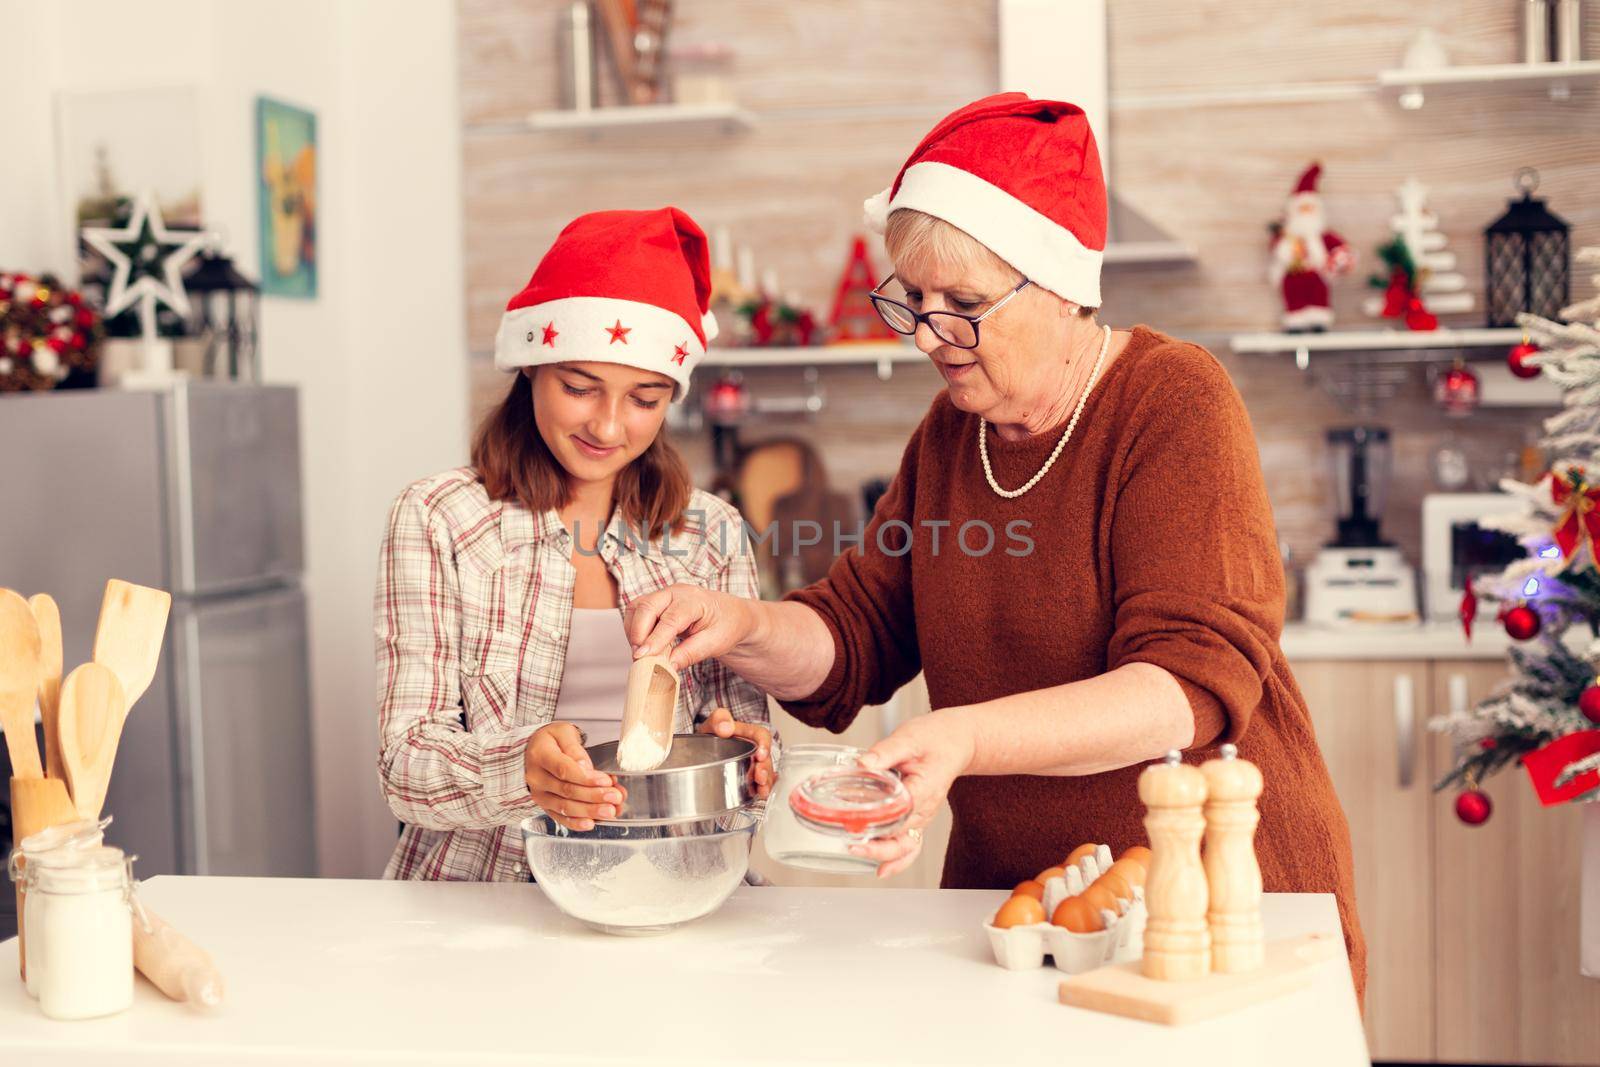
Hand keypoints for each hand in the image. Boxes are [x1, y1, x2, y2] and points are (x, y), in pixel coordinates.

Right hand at [524, 723, 624, 831]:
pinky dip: (575, 823)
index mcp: (540, 755)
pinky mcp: (545, 805)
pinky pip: (559, 817)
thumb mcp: (563, 733)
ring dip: (589, 811)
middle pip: (567, 790)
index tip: (607, 781)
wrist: (533, 750)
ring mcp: (540, 794)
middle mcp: (536, 777)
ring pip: (564, 807)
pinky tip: (591, 823)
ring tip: (610, 811)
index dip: (586, 778)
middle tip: (615, 797)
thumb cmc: (551, 739)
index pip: (564, 769)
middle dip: (594, 796)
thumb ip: (574, 749)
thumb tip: (585, 767)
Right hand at [624, 584, 759, 671]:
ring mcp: (664, 595)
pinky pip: (636, 612)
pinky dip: (634, 629)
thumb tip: (667, 666)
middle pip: (647, 606)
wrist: (731, 615)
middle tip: (638, 658)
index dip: (654, 639)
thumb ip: (690, 654)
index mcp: (695, 600)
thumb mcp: (715, 643)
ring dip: (633, 631)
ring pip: (637, 607)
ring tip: (641, 653)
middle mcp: (676, 593)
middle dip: (638, 633)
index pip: (670, 619)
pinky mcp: (656, 602)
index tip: (642, 656)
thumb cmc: (726, 626)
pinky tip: (643, 644)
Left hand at [697, 707, 773, 797]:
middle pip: (765, 758)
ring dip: (766, 782)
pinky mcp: (748, 776)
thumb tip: (726, 728)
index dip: (764, 745)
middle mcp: (753, 749)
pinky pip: (758, 783)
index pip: (761, 735)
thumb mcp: (712, 723)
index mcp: (748, 733)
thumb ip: (718, 719)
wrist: (700, 748)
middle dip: (765, 769)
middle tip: (760, 777)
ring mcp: (752, 764)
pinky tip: (760, 795)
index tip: (760, 754)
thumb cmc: (711, 734)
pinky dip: (761, 790)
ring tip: (762, 791)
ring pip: (765, 773)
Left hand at [849, 709, 975, 878]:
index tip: (857, 825)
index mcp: (924, 788)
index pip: (901, 813)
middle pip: (902, 837)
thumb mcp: (908, 737)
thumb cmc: (935, 738)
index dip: (879, 822)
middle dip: (876, 846)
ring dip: (883, 854)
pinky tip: (881, 869)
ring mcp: (923, 815)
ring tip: (858, 852)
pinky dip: (897, 860)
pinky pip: (910, 845)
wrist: (957, 741)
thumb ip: (885, 751)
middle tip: (851, 844)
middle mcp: (925, 808)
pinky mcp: (917, 817)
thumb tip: (862, 763)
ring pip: (906, 846)